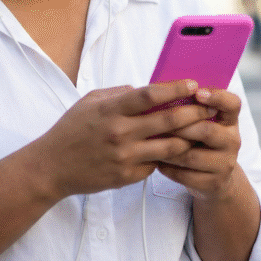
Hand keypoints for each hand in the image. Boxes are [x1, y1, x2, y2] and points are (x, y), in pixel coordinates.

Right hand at [34, 80, 216, 198]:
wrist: (51, 168)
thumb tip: (147, 89)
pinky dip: (167, 156)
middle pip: (168, 121)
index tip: (193, 84)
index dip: (176, 89)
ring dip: (189, 137)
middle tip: (209, 107)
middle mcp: (120, 133)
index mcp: (111, 110)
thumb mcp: (90, 102)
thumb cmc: (71, 130)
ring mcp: (125, 157)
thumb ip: (119, 94)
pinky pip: (156, 164)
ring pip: (170, 147)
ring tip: (201, 129)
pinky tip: (175, 149)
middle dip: (194, 112)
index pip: (151, 95)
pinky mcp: (127, 176)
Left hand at [155, 88, 243, 201]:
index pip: (232, 104)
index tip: (197, 92)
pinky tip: (158, 162)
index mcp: (230, 120)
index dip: (217, 97)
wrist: (213, 178)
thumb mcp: (201, 122)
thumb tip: (162, 88)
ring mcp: (225, 163)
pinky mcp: (215, 183)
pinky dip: (169, 168)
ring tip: (152, 143)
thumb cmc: (199, 141)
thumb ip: (190, 107)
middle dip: (181, 126)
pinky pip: (187, 175)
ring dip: (170, 149)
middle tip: (159, 121)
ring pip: (193, 155)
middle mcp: (233, 140)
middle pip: (207, 130)